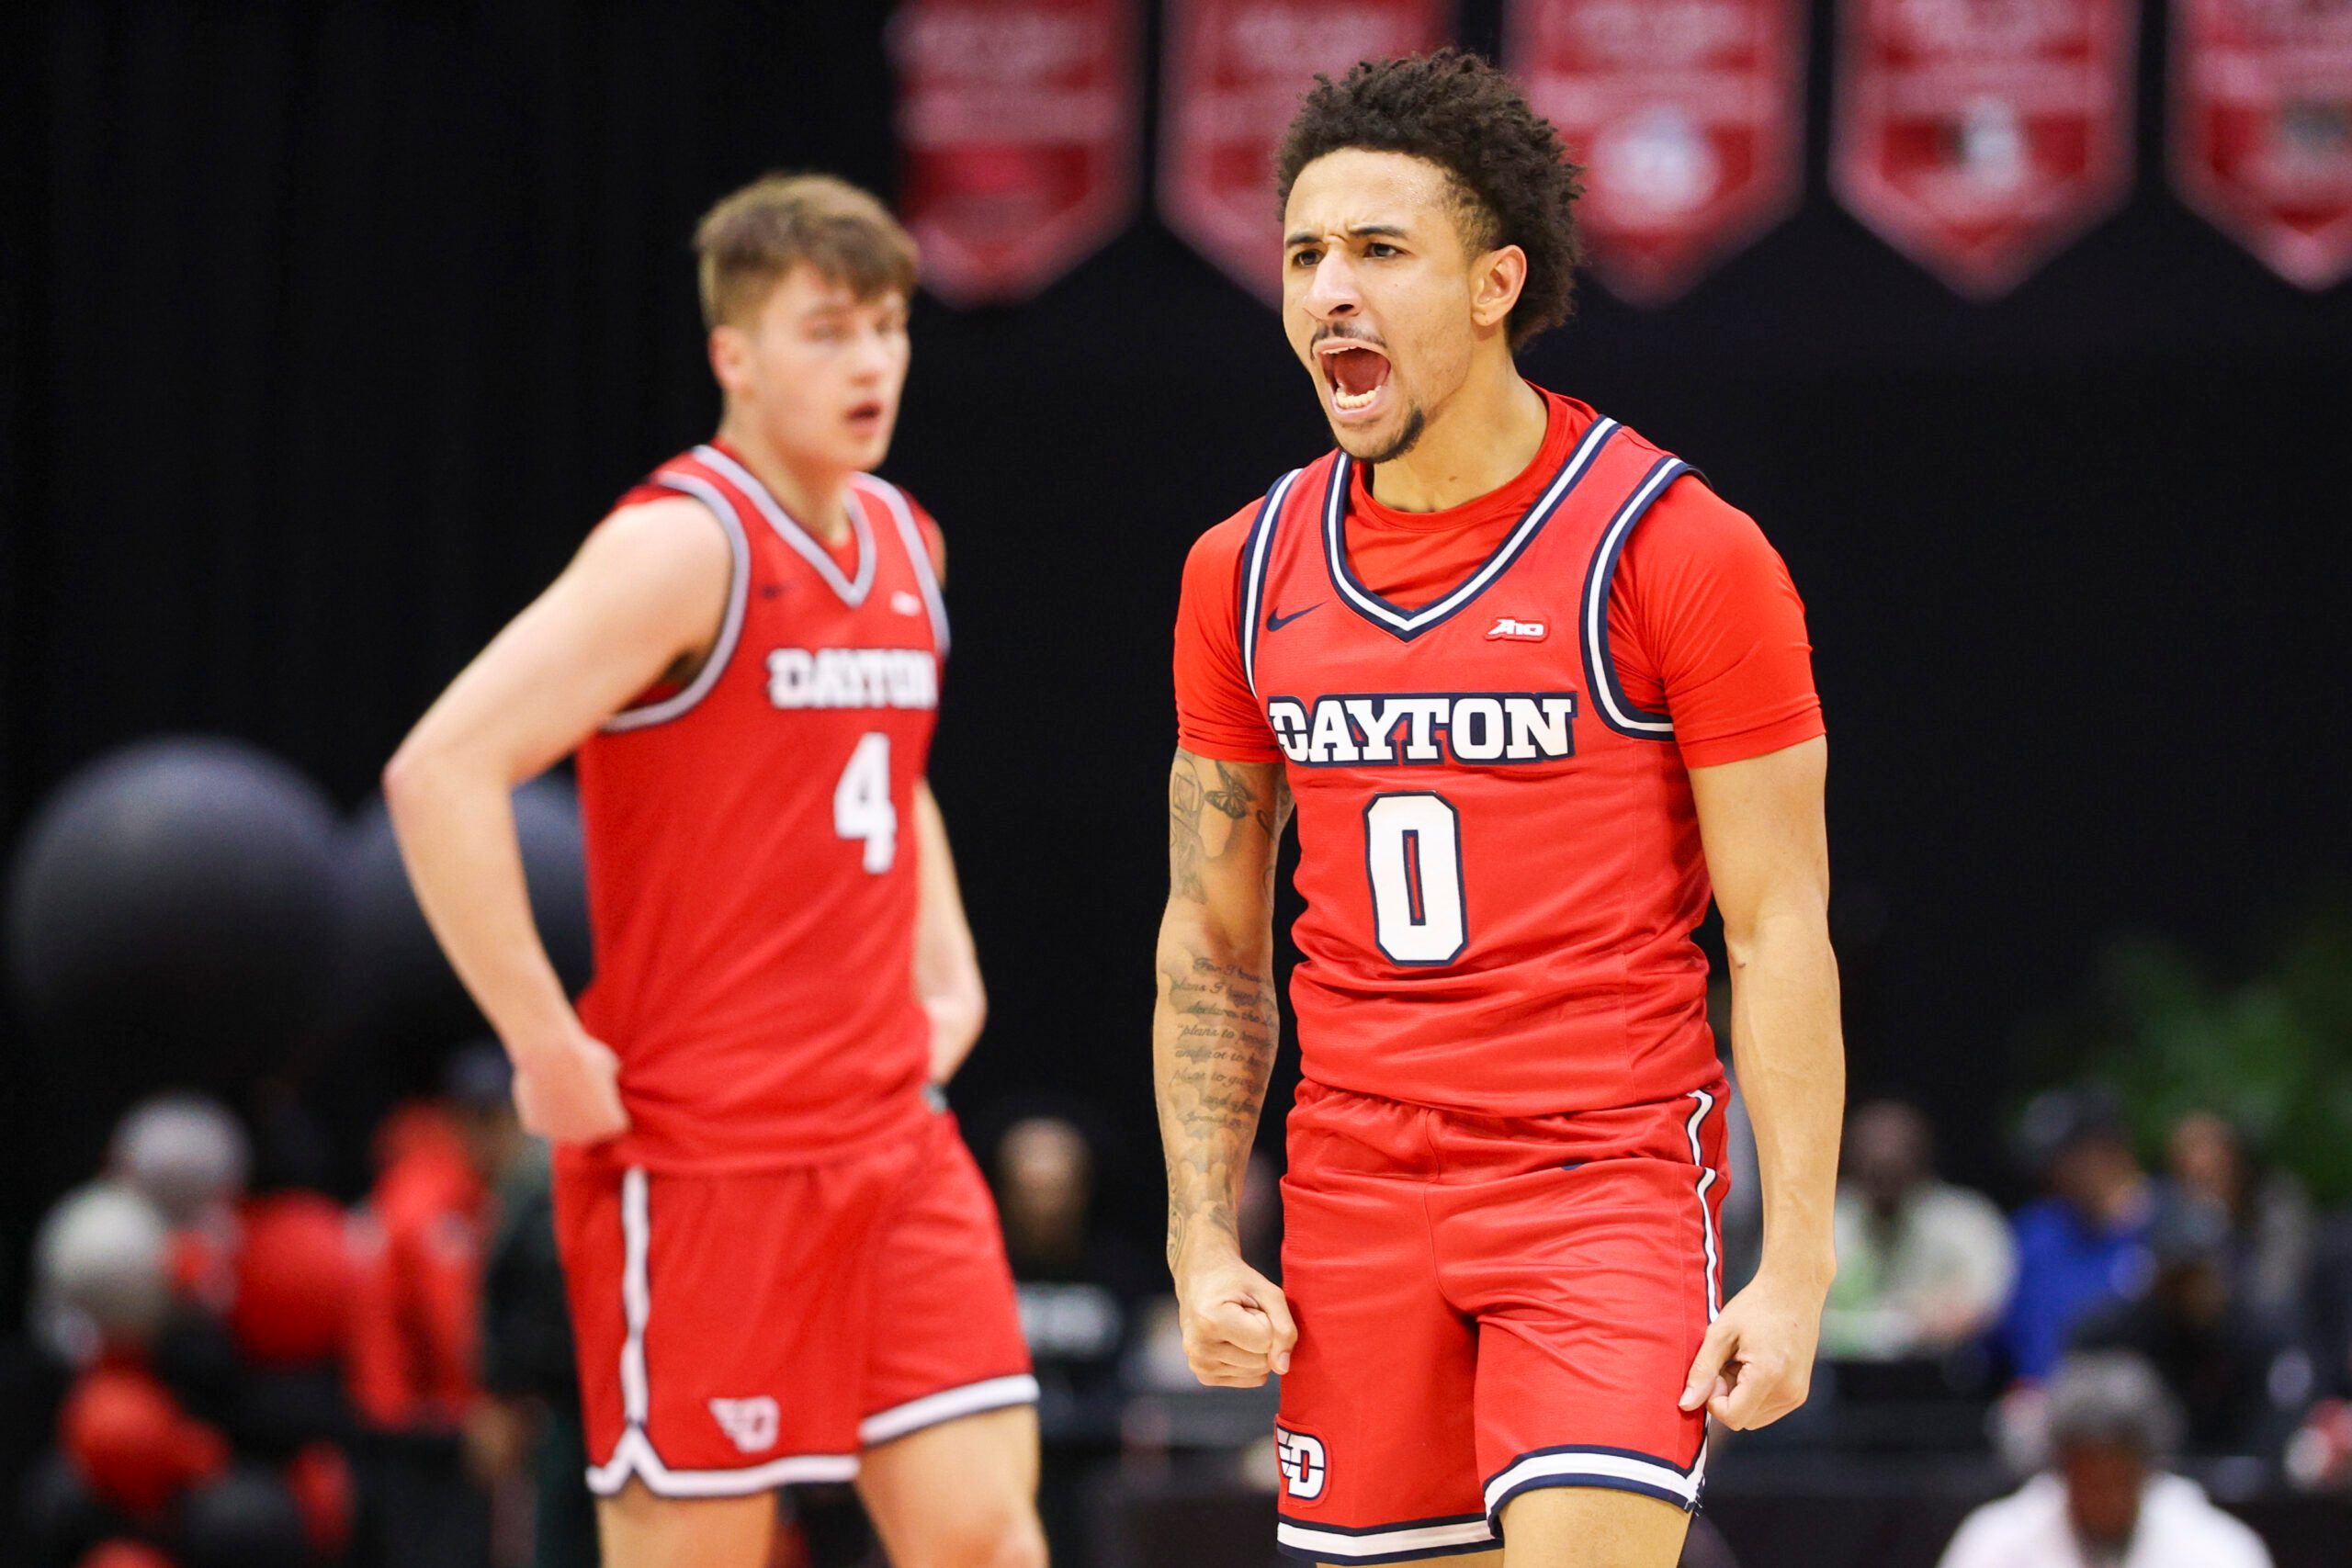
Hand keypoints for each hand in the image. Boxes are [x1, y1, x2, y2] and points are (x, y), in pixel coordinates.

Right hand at [511, 1031, 629, 1144]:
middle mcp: (587, 1137)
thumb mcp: (610, 1064)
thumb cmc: (585, 1057)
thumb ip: (610, 1078)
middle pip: (589, 1128)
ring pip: (565, 1126)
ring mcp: (560, 1135)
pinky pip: (543, 1120)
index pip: (616, 1121)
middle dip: (587, 1112)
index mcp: (613, 1125)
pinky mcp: (536, 1128)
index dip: (610, 1103)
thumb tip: (607, 1079)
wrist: (549, 1055)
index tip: (603, 1087)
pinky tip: (545, 1089)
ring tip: (562, 1085)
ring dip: (565, 1112)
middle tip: (580, 1087)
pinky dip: (544, 1109)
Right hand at [1172, 1233, 1296, 1387]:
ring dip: (1256, 1349)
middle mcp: (1199, 1349)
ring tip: (1236, 1327)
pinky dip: (1250, 1361)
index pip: (1265, 1341)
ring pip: (1258, 1373)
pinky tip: (1232, 1341)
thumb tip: (1282, 1368)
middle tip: (1242, 1315)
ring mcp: (1199, 1366)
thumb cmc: (1236, 1282)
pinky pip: (1249, 1379)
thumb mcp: (1268, 1292)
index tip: (1247, 1305)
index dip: (1267, 1320)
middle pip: (1263, 1362)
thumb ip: (1284, 1327)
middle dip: (1263, 1337)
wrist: (1202, 1279)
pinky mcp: (1204, 1376)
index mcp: (1210, 1321)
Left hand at [1680, 1267, 1826, 1429]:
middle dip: (1727, 1398)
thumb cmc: (1755, 1306)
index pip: (1732, 1417)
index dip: (1714, 1400)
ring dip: (1740, 1397)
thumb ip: (1702, 1371)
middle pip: (1743, 1420)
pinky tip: (1754, 1365)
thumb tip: (1685, 1405)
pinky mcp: (1800, 1393)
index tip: (1716, 1370)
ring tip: (1742, 1362)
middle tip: (1728, 1362)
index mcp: (1768, 1376)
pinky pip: (1768, 1409)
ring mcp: (1797, 1395)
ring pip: (1754, 1418)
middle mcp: (1788, 1393)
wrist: (1794, 1290)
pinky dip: (1754, 1394)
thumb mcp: (1720, 1333)